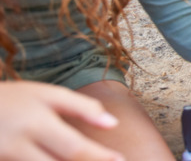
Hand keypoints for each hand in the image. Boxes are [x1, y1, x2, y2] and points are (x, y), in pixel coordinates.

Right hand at [0, 81, 122, 160]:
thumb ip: (81, 107)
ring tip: (87, 160)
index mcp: (37, 124)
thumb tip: (113, 124)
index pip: (74, 147)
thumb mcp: (47, 94)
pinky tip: (62, 159)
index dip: (100, 157)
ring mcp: (6, 157)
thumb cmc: (15, 99)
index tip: (121, 159)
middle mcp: (18, 146)